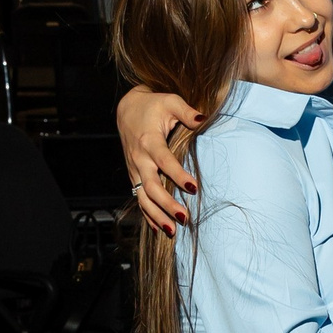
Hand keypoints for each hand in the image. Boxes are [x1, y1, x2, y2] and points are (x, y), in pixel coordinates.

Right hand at [118, 82, 200, 236]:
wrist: (128, 109)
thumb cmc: (153, 105)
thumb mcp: (170, 101)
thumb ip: (187, 112)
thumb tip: (204, 119)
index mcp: (149, 141)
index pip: (164, 161)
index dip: (178, 175)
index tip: (194, 188)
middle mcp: (139, 158)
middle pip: (150, 186)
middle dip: (166, 204)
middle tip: (184, 218)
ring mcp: (134, 169)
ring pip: (142, 197)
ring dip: (156, 216)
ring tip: (173, 231)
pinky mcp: (134, 175)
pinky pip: (138, 198)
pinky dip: (147, 215)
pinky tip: (159, 229)